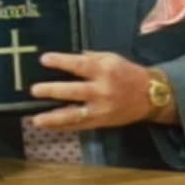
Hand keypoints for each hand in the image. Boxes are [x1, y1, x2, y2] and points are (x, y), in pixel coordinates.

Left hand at [29, 51, 156, 130]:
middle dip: (53, 91)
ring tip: (36, 119)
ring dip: (54, 117)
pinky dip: (63, 127)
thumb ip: (90, 58)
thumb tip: (68, 58)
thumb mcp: (111, 58)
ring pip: (75, 115)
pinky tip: (49, 126)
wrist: (150, 96)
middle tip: (35, 90)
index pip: (79, 65)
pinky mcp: (101, 122)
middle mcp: (102, 90)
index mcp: (104, 70)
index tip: (44, 59)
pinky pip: (79, 126)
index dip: (61, 62)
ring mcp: (101, 109)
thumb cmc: (127, 73)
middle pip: (74, 92)